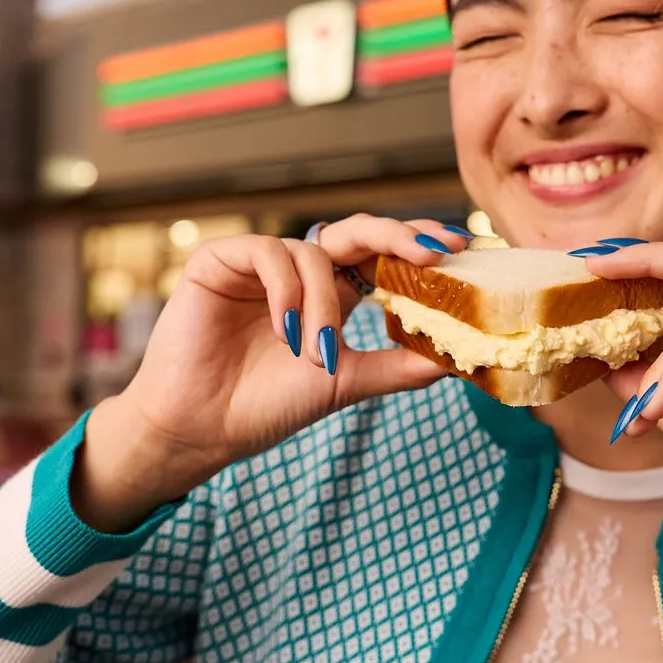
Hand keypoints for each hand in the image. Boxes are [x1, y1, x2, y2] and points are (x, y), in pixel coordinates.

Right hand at [74, 215, 465, 530]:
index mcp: (331, 294)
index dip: (418, 247)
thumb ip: (396, 367)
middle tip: (432, 253)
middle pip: (357, 232)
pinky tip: (285, 329)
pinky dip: (285, 290)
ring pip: (314, 252)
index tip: (460, 250)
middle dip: (399, 236)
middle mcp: (300, 272)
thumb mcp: (344, 383)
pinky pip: (268, 254)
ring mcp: (260, 264)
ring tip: (317, 353)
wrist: (201, 430)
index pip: (382, 256)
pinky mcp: (220, 260)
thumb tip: (456, 360)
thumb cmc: (265, 406)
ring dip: (325, 305)